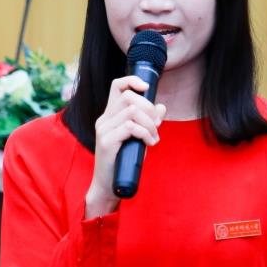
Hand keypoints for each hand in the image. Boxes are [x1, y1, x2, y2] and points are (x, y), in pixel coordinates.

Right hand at [85, 75, 166, 218]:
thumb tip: (162, 107)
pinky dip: (145, 133)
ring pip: (132, 111)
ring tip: (153, 138)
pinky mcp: (107, 142)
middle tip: (156, 126)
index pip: (117, 86)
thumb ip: (149, 122)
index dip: (132, 81)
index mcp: (109, 116)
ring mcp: (103, 130)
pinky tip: (149, 143)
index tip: (147, 88)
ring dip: (150, 124)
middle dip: (149, 108)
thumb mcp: (140, 138)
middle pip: (129, 97)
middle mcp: (104, 120)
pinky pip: (130, 127)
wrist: (109, 186)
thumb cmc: (124, 162)